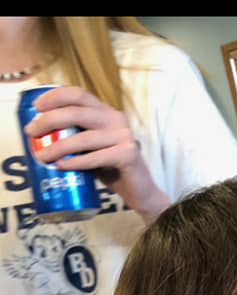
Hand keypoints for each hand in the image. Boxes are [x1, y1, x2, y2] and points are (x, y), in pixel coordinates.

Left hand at [24, 86, 169, 223]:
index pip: (79, 95)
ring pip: (83, 138)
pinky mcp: (127, 155)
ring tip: (41, 156)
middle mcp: (116, 119)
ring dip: (58, 146)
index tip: (36, 106)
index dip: (56, 96)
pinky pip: (95, 158)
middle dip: (50, 120)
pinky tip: (61, 166)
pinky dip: (75, 162)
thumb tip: (41, 137)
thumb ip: (76, 138)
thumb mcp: (92, 149)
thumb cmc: (112, 170)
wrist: (140, 192)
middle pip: (77, 112)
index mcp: (106, 113)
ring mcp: (123, 136)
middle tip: (31, 132)